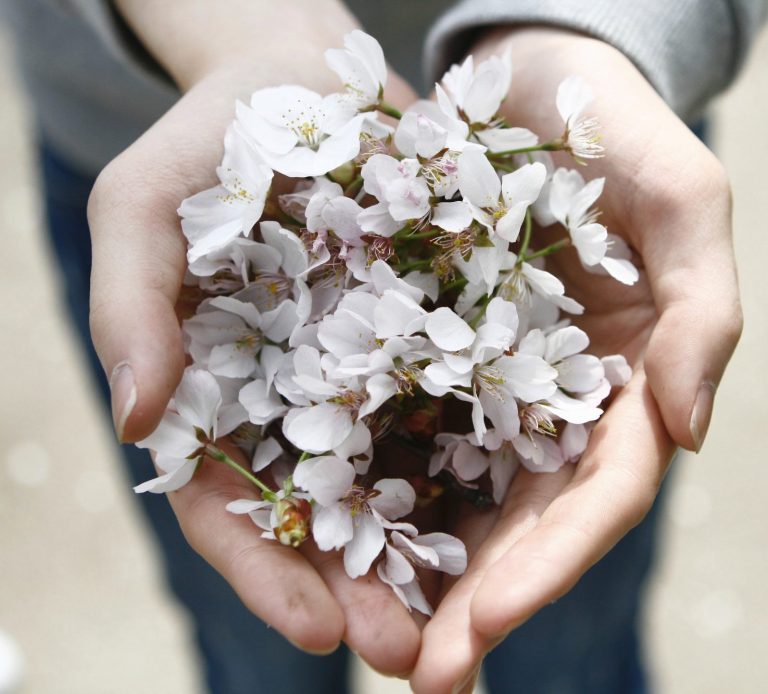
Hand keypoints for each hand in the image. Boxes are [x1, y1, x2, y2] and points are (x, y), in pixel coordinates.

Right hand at [87, 0, 422, 674]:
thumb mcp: (142, 210)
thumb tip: (136, 418)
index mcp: (217, 395)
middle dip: (361, 589)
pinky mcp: (431, 329)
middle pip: (323, 513)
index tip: (315, 632)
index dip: (265, 571)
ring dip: (432, 552)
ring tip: (474, 617)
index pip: (228, 505)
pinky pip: (458, 398)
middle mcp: (295, 398)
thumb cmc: (206, 144)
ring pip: (397, 476)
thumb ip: (129, 309)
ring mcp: (366, 369)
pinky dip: (483, 456)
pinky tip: (523, 505)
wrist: (297, 81)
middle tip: (411, 657)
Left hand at [409, 27, 741, 692]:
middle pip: (523, 522)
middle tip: (416, 672)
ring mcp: (489, 383)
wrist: (525, 80)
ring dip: (420, 573)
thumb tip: (689, 431)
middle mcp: (556, 400)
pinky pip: (400, 429)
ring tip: (367, 636)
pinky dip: (376, 490)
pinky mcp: (426, 351)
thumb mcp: (677, 195)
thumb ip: (702, 307)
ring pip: (461, 496)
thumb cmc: (608, 126)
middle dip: (477, 600)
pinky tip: (335, 540)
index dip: (548, 568)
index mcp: (624, 381)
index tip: (482, 626)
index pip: (597, 499)